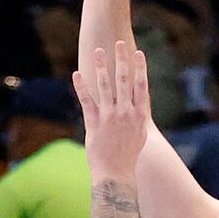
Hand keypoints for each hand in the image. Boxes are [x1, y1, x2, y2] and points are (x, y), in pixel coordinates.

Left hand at [72, 43, 152, 178]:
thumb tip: (142, 103)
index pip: (141, 85)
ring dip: (101, 66)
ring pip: (105, 86)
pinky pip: (86, 100)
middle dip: (121, 60)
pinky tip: (76, 74)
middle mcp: (125, 112)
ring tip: (98, 52)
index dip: (140, 68)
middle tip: (118, 43)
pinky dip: (81, 86)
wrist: (116, 174)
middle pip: (124, 80)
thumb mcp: (140, 134)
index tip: (138, 53)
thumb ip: (140, 116)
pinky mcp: (94, 123)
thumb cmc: (128, 156)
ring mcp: (109, 116)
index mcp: (139, 114)